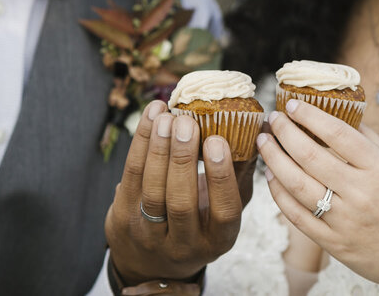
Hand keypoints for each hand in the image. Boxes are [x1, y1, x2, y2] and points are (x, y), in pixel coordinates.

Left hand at [104, 100, 254, 284]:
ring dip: (158, 150)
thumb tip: (256, 126)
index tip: (217, 141)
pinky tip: (151, 118)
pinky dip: (140, 143)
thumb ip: (239, 173)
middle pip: (181, 202)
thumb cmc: (198, 223)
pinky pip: (131, 178)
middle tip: (187, 123)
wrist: (149, 261)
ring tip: (166, 118)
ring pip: (152, 191)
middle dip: (183, 159)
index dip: (221, 176)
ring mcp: (149, 235)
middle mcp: (183, 244)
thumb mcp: (223, 208)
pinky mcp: (123, 218)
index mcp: (217, 240)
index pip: (223, 212)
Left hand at [257, 99, 378, 294]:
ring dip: (275, 160)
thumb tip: (346, 118)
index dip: (311, 116)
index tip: (293, 104)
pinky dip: (280, 195)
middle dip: (285, 133)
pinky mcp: (336, 246)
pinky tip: (273, 178)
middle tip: (273, 119)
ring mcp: (346, 222)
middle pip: (310, 156)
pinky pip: (298, 217)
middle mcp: (362, 195)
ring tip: (265, 142)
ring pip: (297, 185)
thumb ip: (373, 144)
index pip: (338, 134)